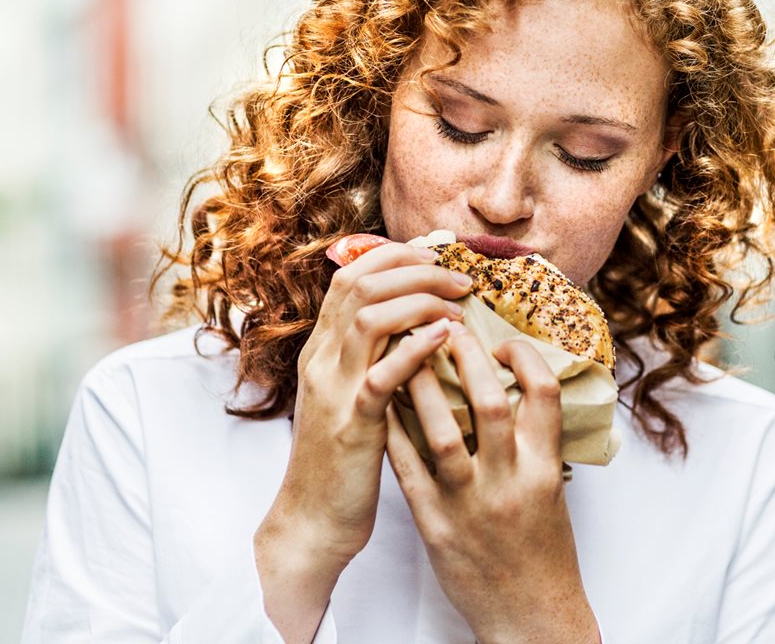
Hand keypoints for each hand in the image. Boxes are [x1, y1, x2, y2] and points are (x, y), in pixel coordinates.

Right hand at [254, 241, 473, 642]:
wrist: (314, 518)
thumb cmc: (343, 456)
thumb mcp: (350, 393)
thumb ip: (372, 354)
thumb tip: (414, 317)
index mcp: (322, 349)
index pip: (351, 276)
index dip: (395, 256)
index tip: (437, 256)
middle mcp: (322, 360)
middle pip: (360, 284)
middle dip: (415, 269)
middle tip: (460, 279)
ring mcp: (334, 390)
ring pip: (369, 318)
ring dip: (421, 301)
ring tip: (459, 307)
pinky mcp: (353, 425)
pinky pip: (381, 375)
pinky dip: (415, 349)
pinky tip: (445, 339)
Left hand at [386, 333, 600, 643]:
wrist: (529, 615)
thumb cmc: (542, 549)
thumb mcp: (549, 490)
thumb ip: (534, 442)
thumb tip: (515, 388)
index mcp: (544, 468)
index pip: (542, 393)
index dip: (522, 358)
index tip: (500, 341)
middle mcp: (509, 481)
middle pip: (489, 402)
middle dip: (465, 357)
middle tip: (445, 327)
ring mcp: (471, 503)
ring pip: (441, 432)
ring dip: (420, 386)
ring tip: (405, 352)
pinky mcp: (436, 524)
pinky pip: (408, 469)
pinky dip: (393, 432)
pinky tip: (380, 403)